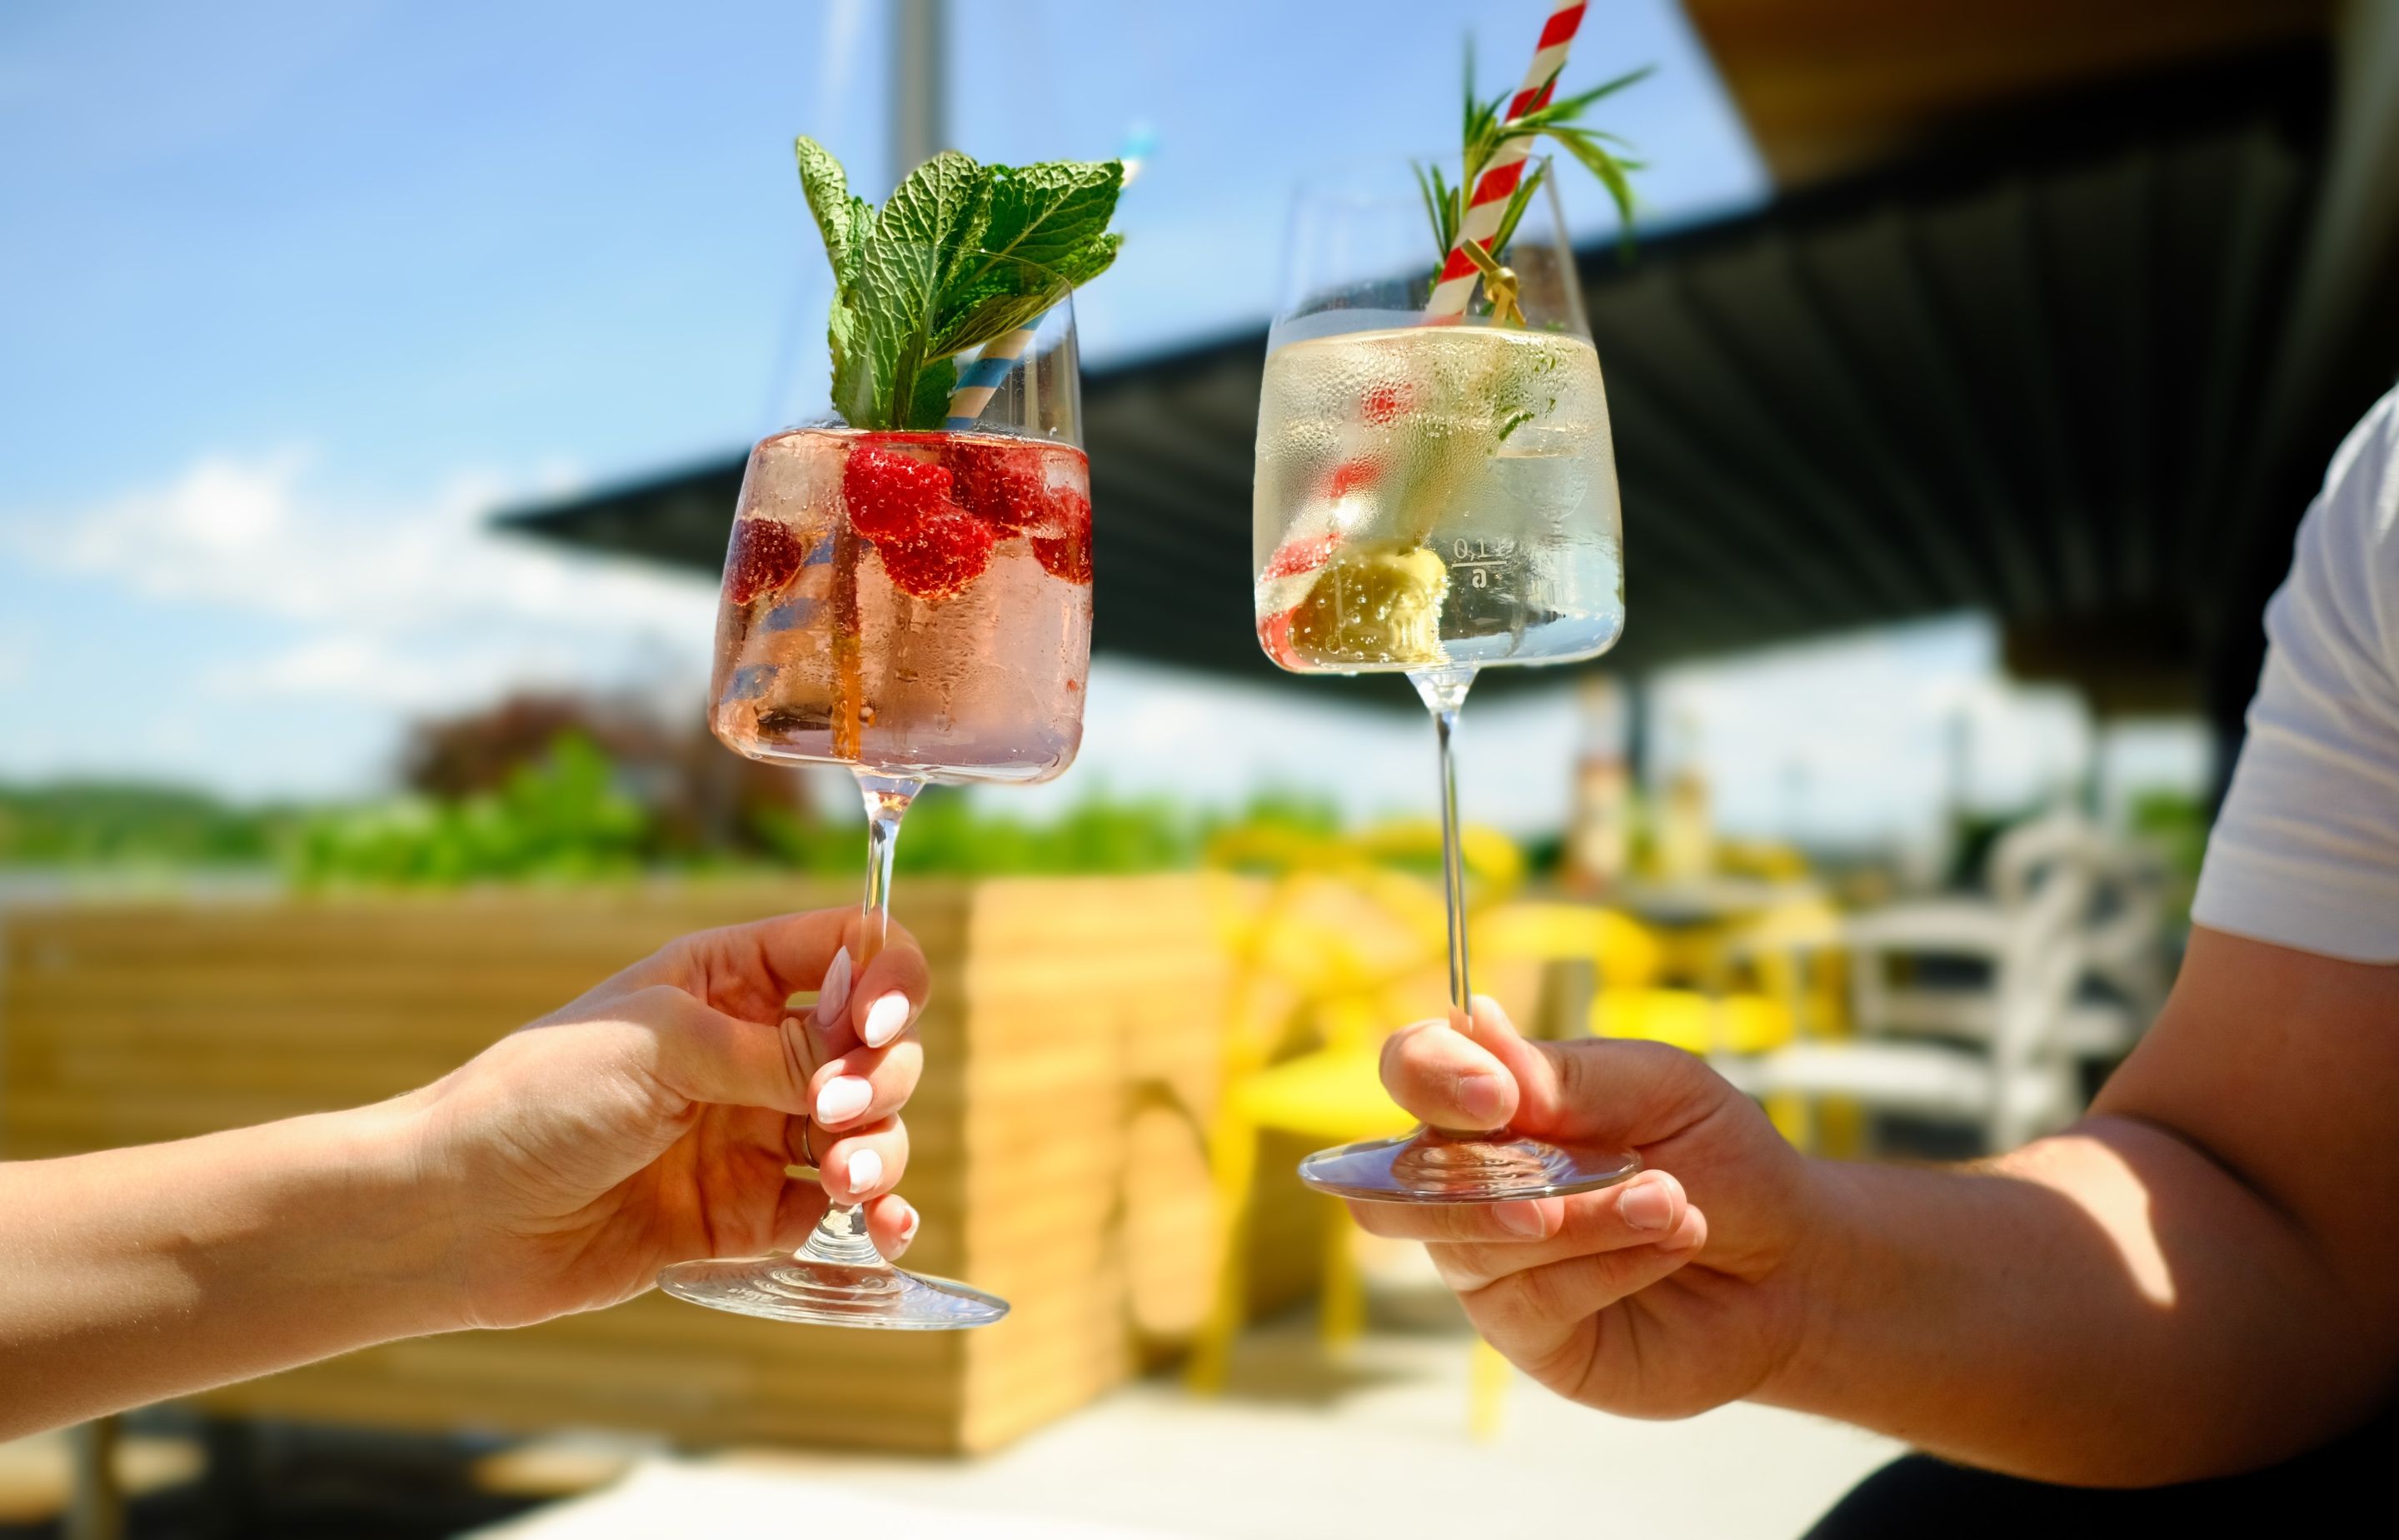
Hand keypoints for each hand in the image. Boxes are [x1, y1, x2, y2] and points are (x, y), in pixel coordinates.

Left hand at [404, 909, 926, 1329]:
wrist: (457, 1217)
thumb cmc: (538, 1102)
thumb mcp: (661, 1048)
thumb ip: (772, 1051)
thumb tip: (866, 1050)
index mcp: (729, 980)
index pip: (848, 951)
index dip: (887, 978)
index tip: (877, 1026)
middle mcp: (751, 1051)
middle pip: (875, 1047)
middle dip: (881, 1077)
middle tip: (835, 1111)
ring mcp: (753, 1135)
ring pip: (869, 1130)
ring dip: (880, 1151)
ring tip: (846, 1182)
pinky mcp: (747, 1216)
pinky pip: (837, 1213)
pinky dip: (875, 1220)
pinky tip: (885, 1232)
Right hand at [1354, 995, 1823, 1416]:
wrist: (1787, 1260)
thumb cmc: (1715, 1156)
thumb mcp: (1659, 1087)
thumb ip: (1566, 1074)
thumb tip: (1476, 1024)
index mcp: (1486, 1102)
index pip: (1410, 1071)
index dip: (1431, 1078)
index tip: (1498, 1095)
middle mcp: (1465, 1183)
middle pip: (1393, 1186)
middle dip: (1477, 1184)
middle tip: (1556, 1190)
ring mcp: (1488, 1263)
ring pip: (1477, 1245)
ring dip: (1585, 1218)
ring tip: (1672, 1201)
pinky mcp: (1527, 1333)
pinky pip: (1535, 1300)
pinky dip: (1611, 1263)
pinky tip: (1673, 1242)